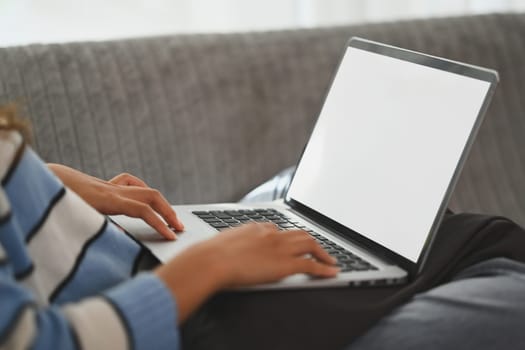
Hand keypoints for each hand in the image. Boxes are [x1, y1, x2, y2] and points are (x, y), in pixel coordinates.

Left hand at [48, 164, 182, 239]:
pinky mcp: (105, 185)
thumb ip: (99, 229)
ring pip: (145, 189)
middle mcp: (113, 190)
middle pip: (152, 196)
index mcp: (108, 200)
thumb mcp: (76, 219)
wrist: (42, 178)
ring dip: (160, 202)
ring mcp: (110, 185)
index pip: (144, 212)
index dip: (160, 224)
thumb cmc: (55, 200)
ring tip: (169, 216)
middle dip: (169, 212)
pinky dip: (143, 191)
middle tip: (180, 228)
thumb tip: (121, 237)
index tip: (172, 237)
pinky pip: (131, 183)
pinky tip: (144, 199)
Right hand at [155, 223, 338, 322]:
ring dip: (323, 254)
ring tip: (330, 261)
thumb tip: (228, 251)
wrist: (212, 260)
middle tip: (319, 250)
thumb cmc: (210, 255)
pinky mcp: (285, 264)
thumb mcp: (223, 243)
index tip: (291, 242)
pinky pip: (311, 265)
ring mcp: (280, 248)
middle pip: (300, 234)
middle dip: (312, 241)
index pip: (278, 229)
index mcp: (256, 228)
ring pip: (310, 245)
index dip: (288, 237)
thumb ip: (232, 244)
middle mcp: (272, 234)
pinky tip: (331, 272)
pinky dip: (324, 269)